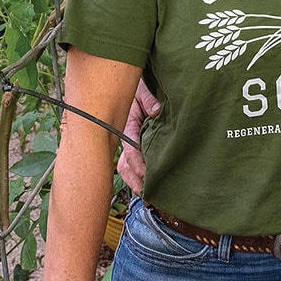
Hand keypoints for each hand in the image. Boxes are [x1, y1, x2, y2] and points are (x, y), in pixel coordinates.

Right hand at [115, 79, 160, 193]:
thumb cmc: (137, 86)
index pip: (130, 151)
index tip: (149, 176)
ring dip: (134, 182)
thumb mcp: (143, 89)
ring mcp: (127, 142)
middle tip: (147, 195)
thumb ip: (149, 99)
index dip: (138, 165)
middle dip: (134, 181)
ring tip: (147, 196)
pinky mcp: (132, 143)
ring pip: (125, 168)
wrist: (132, 83)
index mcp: (126, 126)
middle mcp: (124, 137)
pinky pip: (129, 163)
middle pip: (124, 166)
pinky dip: (135, 176)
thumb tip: (157, 111)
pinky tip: (145, 186)